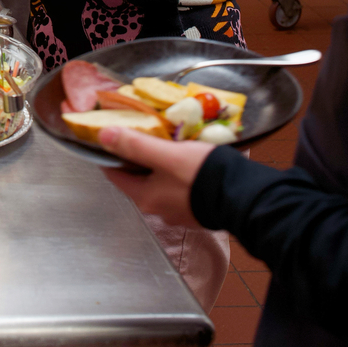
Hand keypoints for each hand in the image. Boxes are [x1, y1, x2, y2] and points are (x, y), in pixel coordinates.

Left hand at [97, 127, 216, 227]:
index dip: (110, 153)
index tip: (110, 135)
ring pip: (159, 183)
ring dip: (159, 165)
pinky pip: (178, 188)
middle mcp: (158, 209)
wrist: (244, 197)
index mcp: (144, 198)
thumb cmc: (202, 175)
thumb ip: (135, 145)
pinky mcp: (196, 210)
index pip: (115, 174)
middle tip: (141, 134)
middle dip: (137, 157)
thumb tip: (103, 136)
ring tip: (166, 144)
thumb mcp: (166, 154)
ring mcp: (178, 212)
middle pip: (137, 178)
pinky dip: (177, 174)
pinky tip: (186, 161)